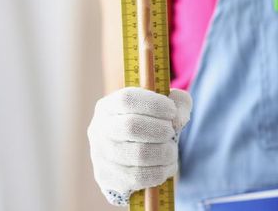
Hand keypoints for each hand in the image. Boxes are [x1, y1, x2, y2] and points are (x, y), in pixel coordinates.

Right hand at [87, 87, 191, 205]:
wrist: (129, 159)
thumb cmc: (149, 127)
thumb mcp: (164, 108)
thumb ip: (178, 103)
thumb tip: (178, 117)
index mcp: (108, 107)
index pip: (127, 100)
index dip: (154, 105)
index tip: (172, 111)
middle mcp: (99, 129)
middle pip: (131, 126)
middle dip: (161, 130)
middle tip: (171, 133)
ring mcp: (100, 155)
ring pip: (138, 155)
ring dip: (165, 153)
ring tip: (171, 151)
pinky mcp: (107, 178)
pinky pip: (139, 177)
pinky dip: (160, 172)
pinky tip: (166, 166)